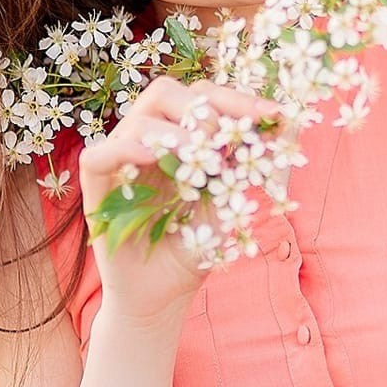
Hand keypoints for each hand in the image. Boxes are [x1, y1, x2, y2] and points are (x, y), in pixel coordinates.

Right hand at [79, 75, 290, 324]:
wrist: (165, 294)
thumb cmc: (197, 247)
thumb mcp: (236, 202)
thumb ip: (259, 164)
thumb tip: (290, 122)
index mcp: (179, 138)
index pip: (201, 96)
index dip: (235, 99)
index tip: (272, 115)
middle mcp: (148, 142)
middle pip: (166, 92)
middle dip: (205, 110)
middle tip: (226, 142)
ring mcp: (121, 162)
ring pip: (138, 119)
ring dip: (176, 134)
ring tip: (201, 160)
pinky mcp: (96, 189)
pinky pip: (98, 155)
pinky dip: (126, 150)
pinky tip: (153, 159)